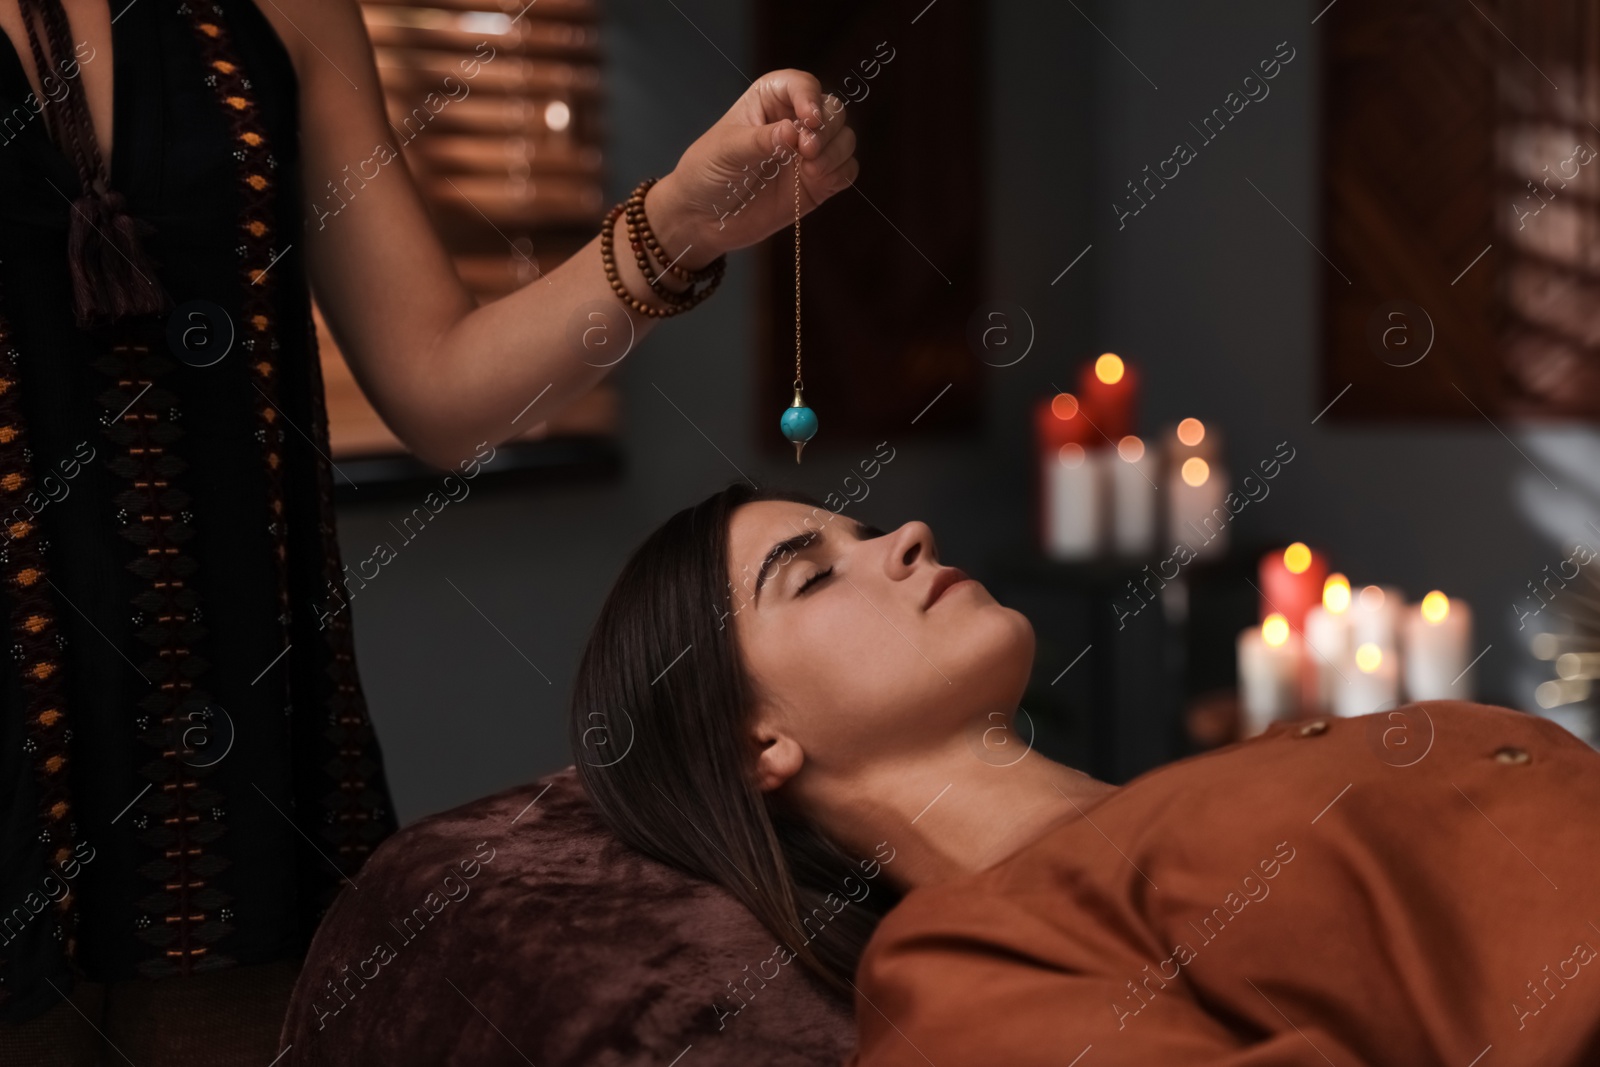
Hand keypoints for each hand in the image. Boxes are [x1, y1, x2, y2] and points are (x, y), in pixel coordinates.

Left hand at [647, 69, 857, 270]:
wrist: (703, 218)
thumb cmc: (706, 173)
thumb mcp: (727, 150)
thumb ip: (761, 140)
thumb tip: (793, 131)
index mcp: (769, 100)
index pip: (802, 85)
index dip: (810, 98)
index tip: (808, 120)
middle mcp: (794, 121)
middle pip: (832, 109)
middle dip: (827, 128)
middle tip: (806, 150)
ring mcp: (808, 153)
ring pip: (845, 138)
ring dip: (836, 151)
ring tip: (810, 169)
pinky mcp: (817, 183)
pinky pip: (846, 171)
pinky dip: (840, 173)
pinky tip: (817, 180)